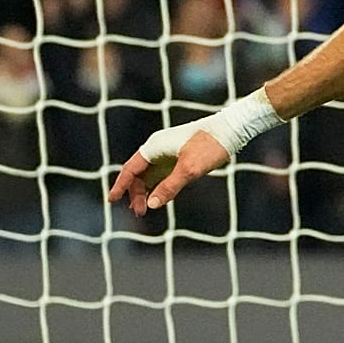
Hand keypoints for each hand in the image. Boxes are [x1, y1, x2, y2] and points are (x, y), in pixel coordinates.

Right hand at [108, 121, 231, 215]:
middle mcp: (158, 148)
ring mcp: (168, 151)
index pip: (130, 169)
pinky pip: (162, 173)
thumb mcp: (189, 170)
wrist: (232, 129)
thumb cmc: (210, 146)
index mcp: (154, 147)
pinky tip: (159, 198)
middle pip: (138, 173)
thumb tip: (151, 205)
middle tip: (139, 213)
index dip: (121, 186)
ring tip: (145, 209)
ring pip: (150, 174)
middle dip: (136, 193)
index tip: (112, 201)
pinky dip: (158, 185)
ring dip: (146, 191)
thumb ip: (169, 187)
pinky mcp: (180, 155)